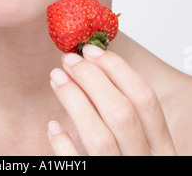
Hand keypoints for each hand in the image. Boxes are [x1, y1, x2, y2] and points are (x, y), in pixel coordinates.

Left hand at [48, 45, 175, 155]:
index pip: (145, 100)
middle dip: (92, 79)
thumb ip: (130, 118)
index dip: (117, 70)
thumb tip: (96, 70)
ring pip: (100, 137)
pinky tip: (53, 127)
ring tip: (56, 79)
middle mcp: (146, 164)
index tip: (91, 50)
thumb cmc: (128, 164)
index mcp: (162, 149)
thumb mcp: (143, 147)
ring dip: (74, 101)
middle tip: (68, 60)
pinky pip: (78, 168)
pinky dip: (64, 146)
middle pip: (122, 113)